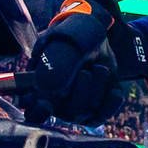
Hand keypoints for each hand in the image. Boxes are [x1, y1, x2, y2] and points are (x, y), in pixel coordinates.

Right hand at [25, 0, 147, 124]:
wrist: (94, 34)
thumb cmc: (70, 37)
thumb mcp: (62, 43)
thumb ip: (57, 63)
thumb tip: (54, 90)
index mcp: (39, 87)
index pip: (33, 113)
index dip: (39, 113)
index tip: (46, 104)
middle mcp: (57, 102)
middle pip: (69, 112)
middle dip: (82, 91)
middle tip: (85, 71)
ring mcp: (77, 106)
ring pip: (88, 111)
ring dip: (98, 89)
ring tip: (99, 68)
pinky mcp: (96, 105)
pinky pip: (104, 113)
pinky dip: (111, 102)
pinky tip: (114, 90)